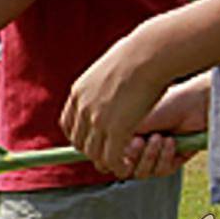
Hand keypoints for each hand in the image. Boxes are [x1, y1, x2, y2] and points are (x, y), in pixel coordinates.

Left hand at [61, 29, 171, 176]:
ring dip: (106, 160)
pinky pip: (111, 157)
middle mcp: (82, 107)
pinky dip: (118, 166)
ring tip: (120, 162)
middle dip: (93, 151)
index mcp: (79, 92)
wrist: (151, 52)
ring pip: (94, 153)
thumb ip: (105, 77)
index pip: (68, 124)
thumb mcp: (112, 64)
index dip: (80, 136)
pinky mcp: (116, 129)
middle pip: (79, 142)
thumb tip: (113, 73)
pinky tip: (127, 166)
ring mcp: (97, 120)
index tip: (93, 140)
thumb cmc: (141, 52)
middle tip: (110, 154)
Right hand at [115, 73, 210, 179]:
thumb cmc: (162, 103)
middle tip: (139, 140)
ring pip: (142, 173)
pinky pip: (161, 171)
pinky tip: (170, 141)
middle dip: (133, 156)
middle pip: (124, 170)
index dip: (111, 157)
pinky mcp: (173, 160)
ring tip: (158, 138)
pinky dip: (165, 157)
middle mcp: (138, 147)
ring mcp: (155, 155)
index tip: (115, 148)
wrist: (193, 101)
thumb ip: (114, 141)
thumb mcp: (130, 121)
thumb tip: (103, 161)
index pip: (110, 158)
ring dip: (149, 156)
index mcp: (124, 136)